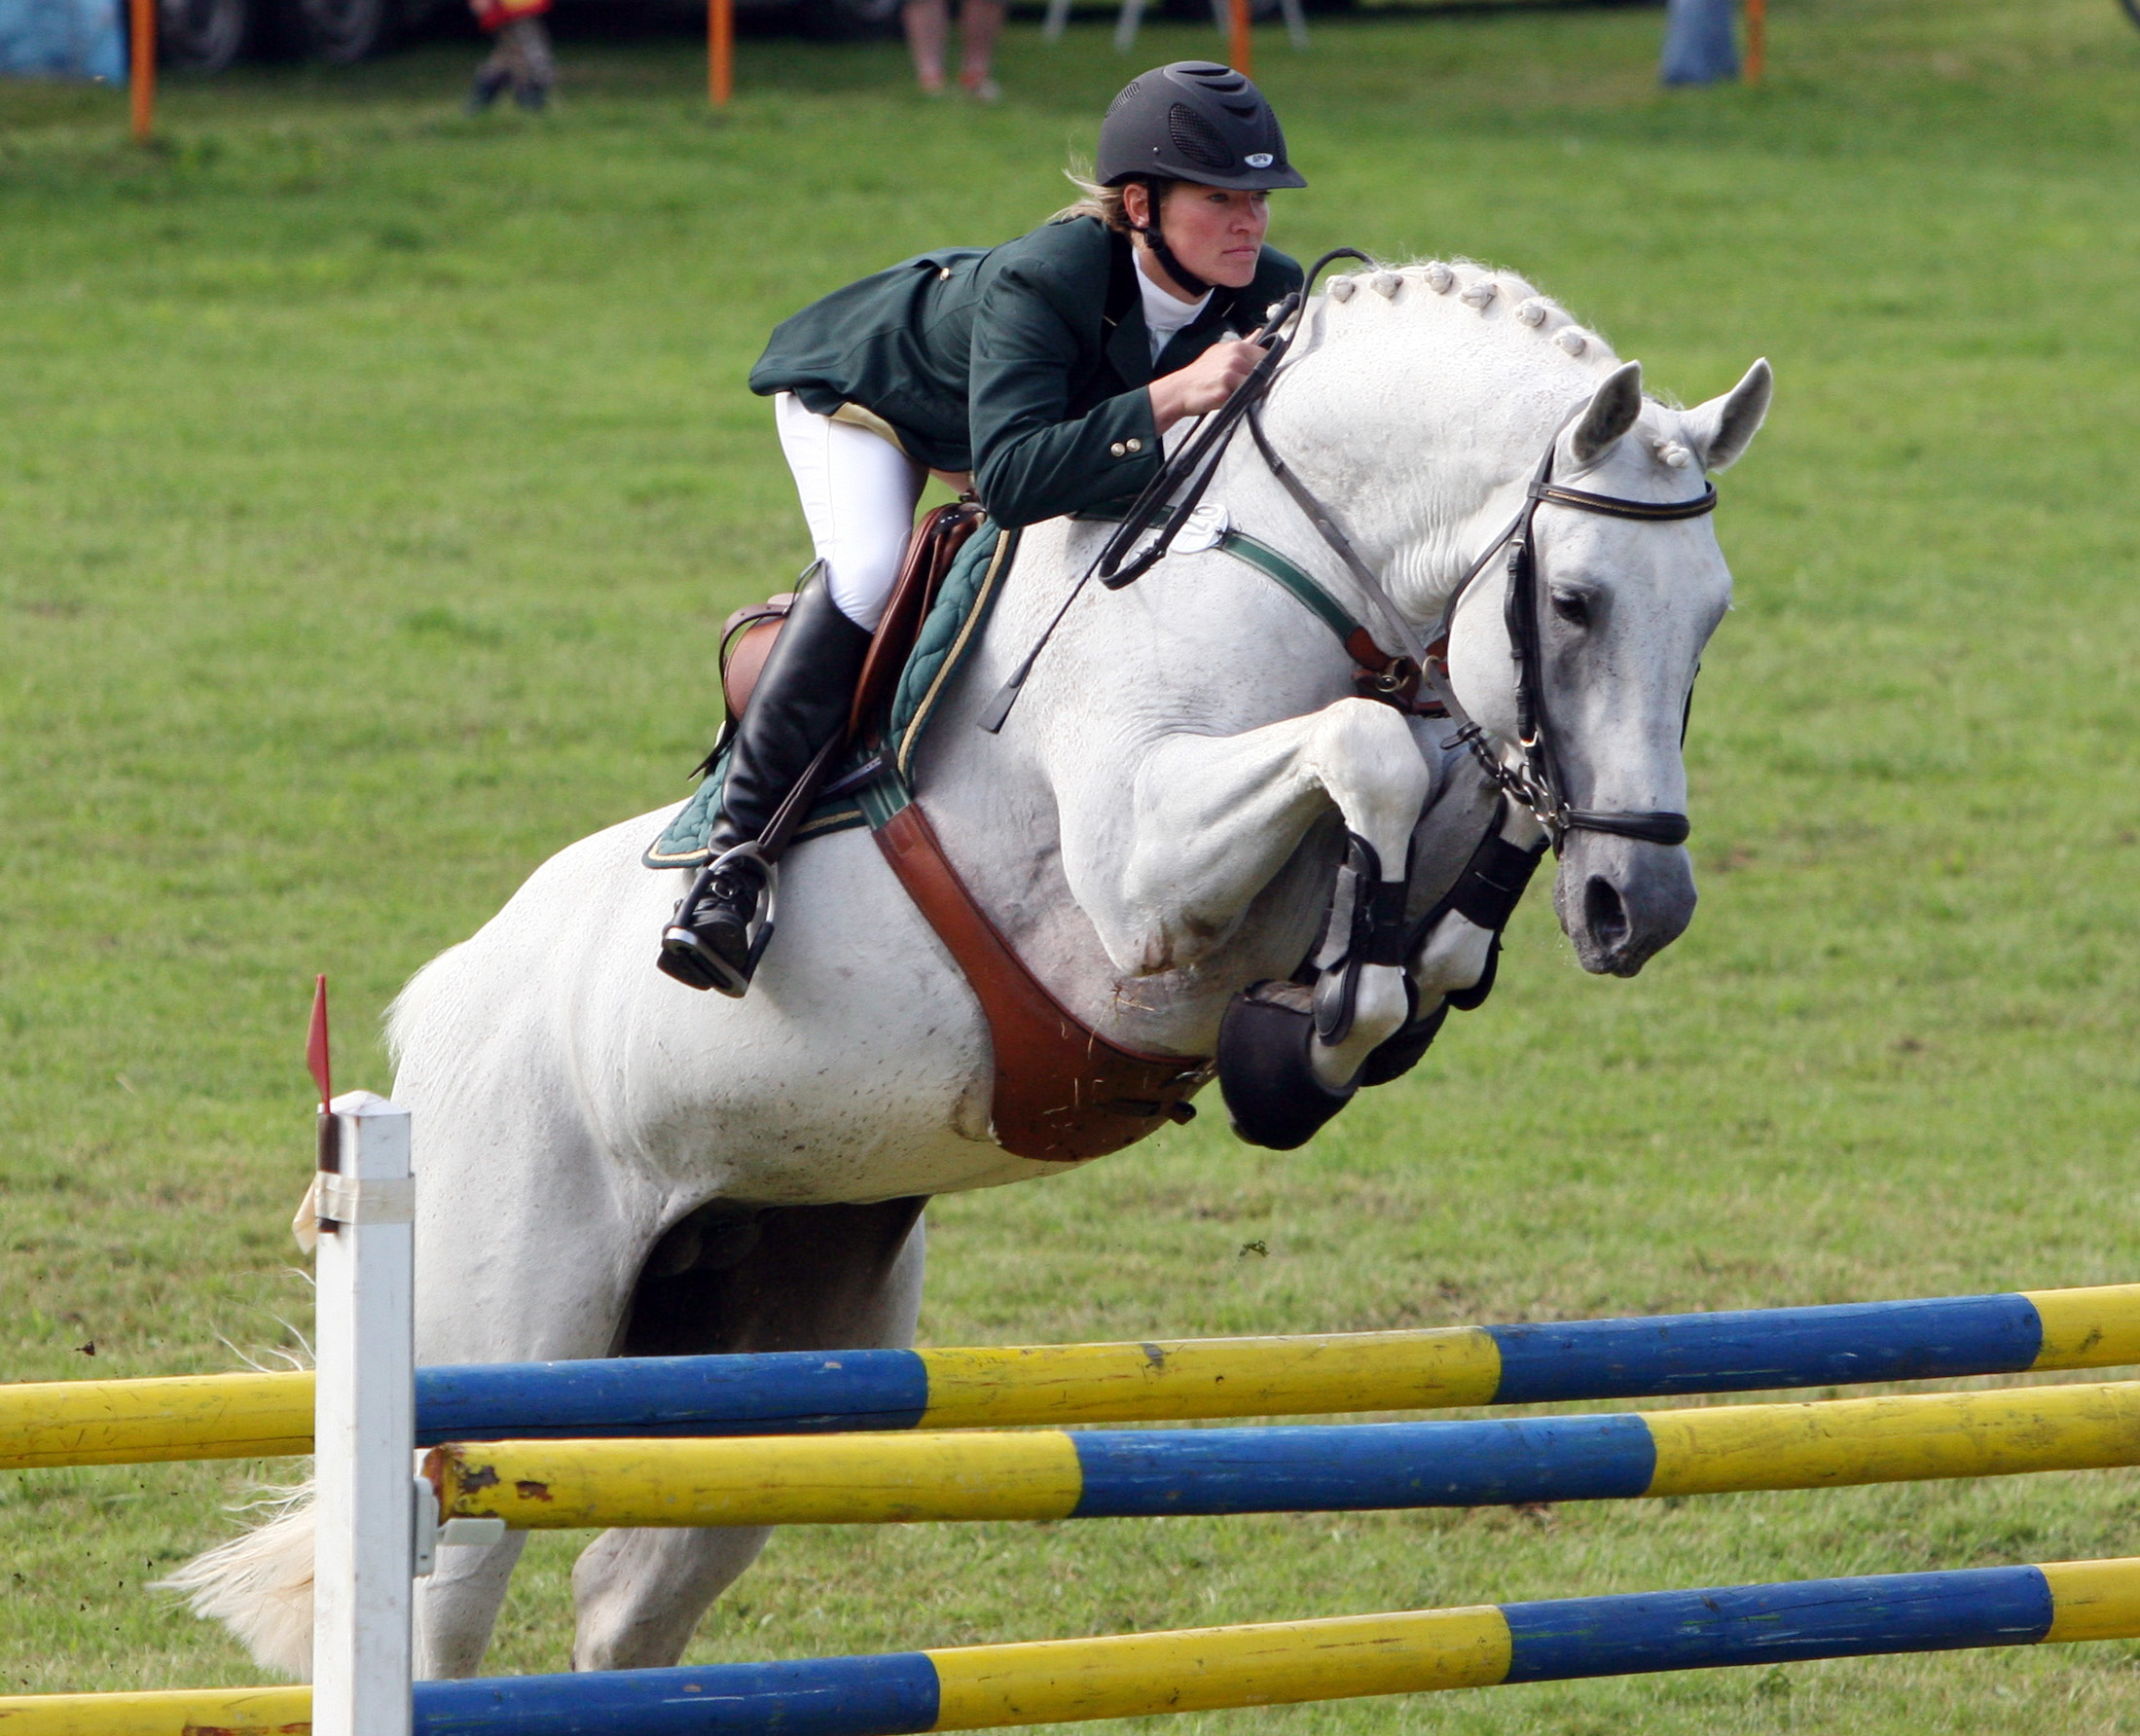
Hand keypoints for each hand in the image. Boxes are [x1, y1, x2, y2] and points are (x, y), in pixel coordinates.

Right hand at [1148, 339, 1263, 434]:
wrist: (1180, 390)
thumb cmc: (1201, 374)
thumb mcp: (1221, 352)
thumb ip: (1244, 344)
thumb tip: (1259, 332)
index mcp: (1236, 347)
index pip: (1265, 355)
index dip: (1261, 367)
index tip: (1250, 373)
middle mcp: (1235, 358)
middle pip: (1263, 372)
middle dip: (1255, 380)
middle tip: (1237, 385)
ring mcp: (1230, 373)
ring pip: (1255, 386)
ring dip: (1247, 392)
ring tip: (1230, 391)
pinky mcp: (1225, 390)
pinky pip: (1244, 398)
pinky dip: (1239, 400)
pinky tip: (1226, 398)